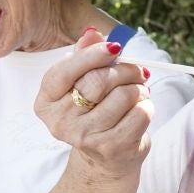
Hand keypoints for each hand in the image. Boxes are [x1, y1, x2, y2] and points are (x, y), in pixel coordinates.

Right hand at [34, 28, 152, 176]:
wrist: (104, 159)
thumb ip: (84, 57)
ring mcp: (85, 137)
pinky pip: (140, 113)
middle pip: (98, 80)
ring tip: (137, 93)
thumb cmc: (93, 113)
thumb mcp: (81, 83)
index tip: (115, 47)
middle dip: (125, 70)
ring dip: (138, 89)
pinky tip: (140, 110)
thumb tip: (91, 32)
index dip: (93, 54)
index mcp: (46, 101)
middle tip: (137, 71)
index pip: (66, 70)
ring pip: (124, 95)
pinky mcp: (111, 148)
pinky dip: (147, 106)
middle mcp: (60, 122)